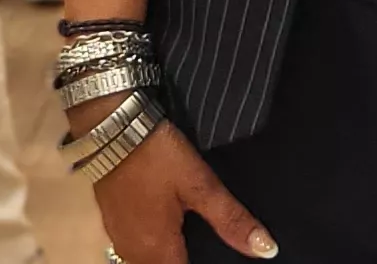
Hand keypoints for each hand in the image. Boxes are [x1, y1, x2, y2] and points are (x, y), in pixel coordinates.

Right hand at [88, 116, 274, 262]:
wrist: (109, 125)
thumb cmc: (156, 156)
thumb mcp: (199, 184)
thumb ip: (231, 220)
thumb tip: (267, 250)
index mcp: (157, 250)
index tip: (217, 255)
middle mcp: (133, 252)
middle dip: (188, 261)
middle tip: (210, 245)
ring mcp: (119, 238)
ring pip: (148, 263)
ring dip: (169, 256)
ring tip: (193, 239)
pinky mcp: (112, 223)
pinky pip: (137, 249)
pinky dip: (155, 246)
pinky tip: (170, 228)